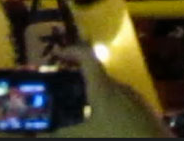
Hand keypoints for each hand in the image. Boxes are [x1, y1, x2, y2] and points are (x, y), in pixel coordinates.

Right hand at [47, 46, 169, 137]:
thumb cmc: (118, 136)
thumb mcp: (84, 136)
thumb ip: (61, 134)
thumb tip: (40, 134)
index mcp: (104, 87)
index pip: (87, 57)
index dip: (71, 51)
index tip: (57, 55)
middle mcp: (121, 88)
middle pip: (97, 76)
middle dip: (78, 81)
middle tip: (59, 91)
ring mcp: (135, 99)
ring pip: (109, 92)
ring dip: (91, 98)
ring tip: (76, 111)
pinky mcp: (144, 112)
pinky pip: (120, 104)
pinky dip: (105, 109)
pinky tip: (99, 123)